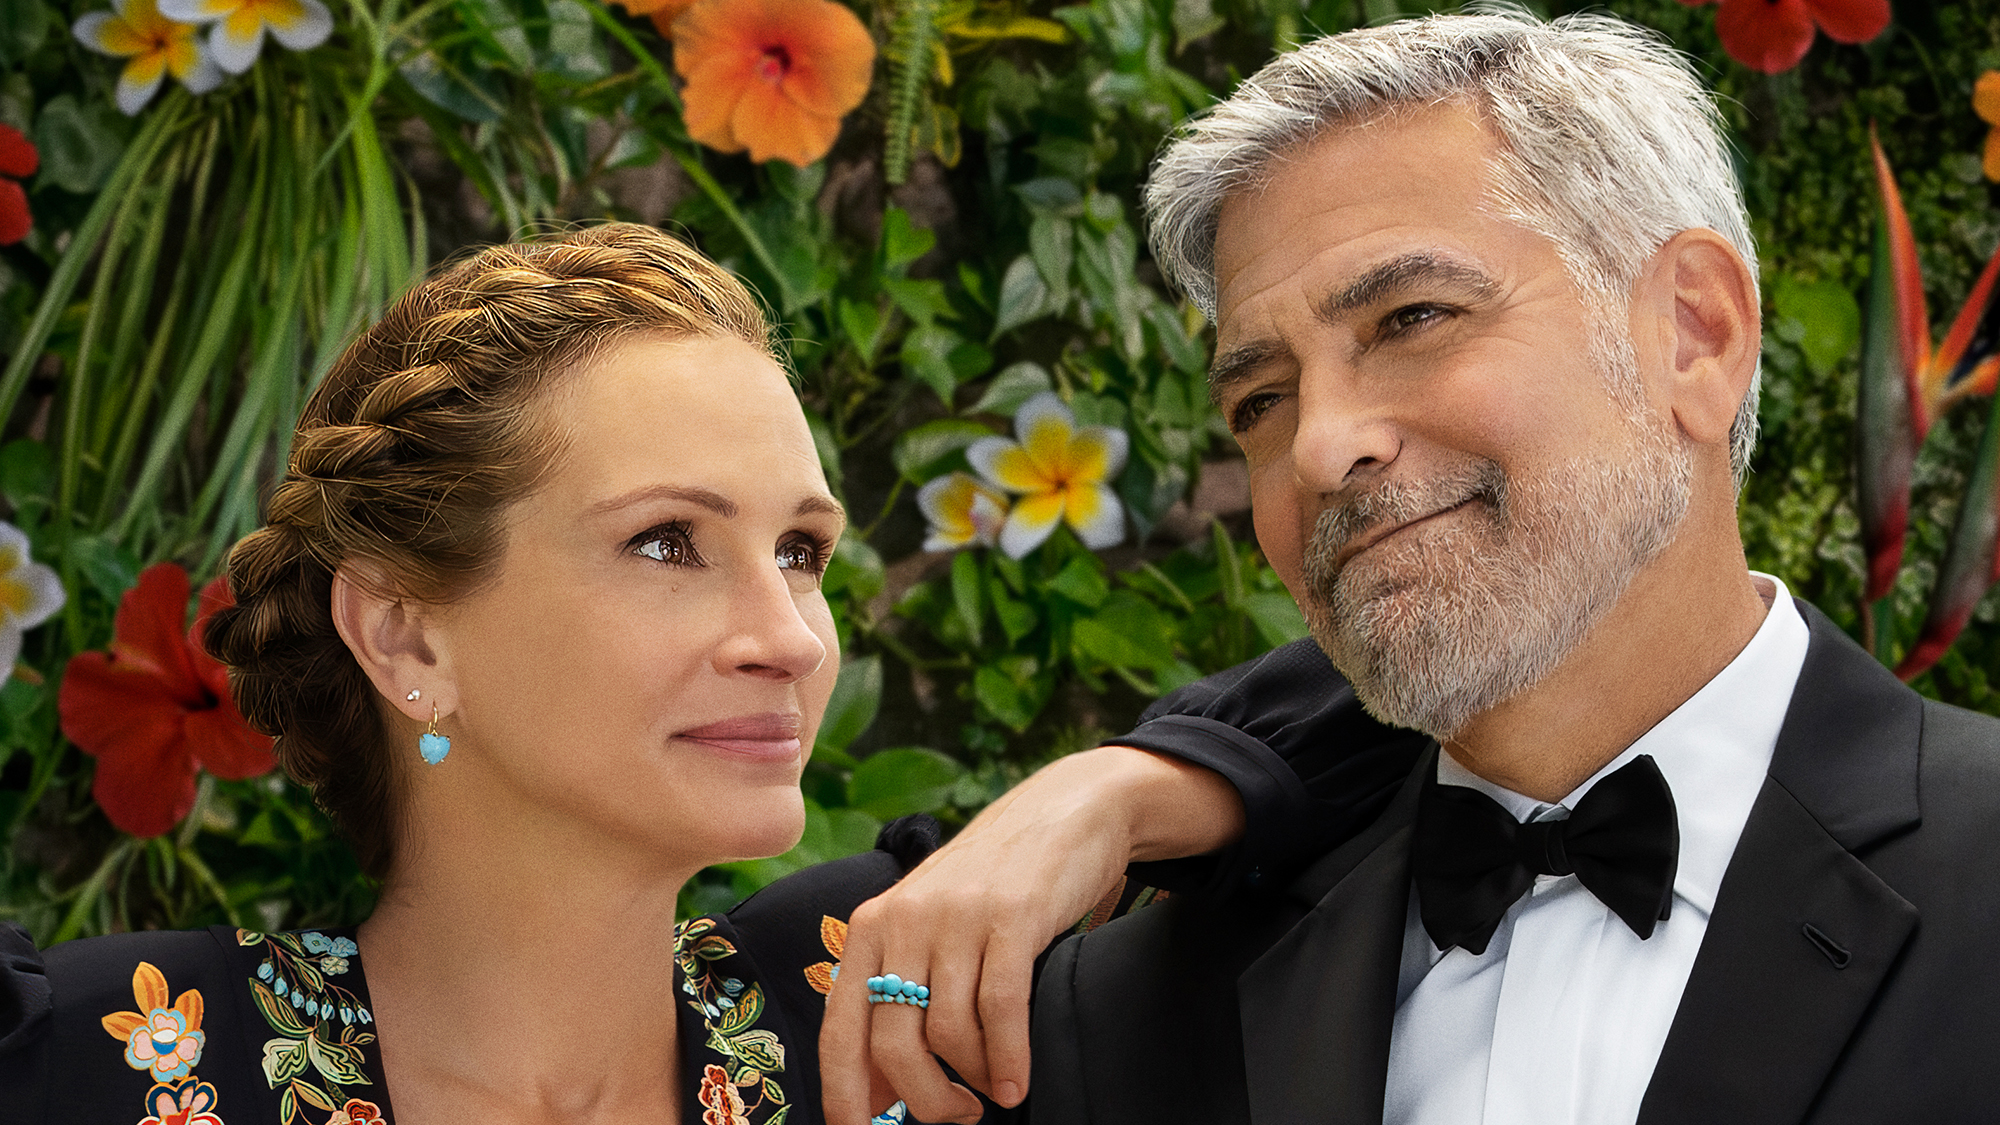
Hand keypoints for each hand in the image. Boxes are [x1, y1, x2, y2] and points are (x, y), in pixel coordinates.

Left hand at [819, 746, 1244, 1123]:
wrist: (1061, 812)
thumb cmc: (992, 886)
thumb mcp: (930, 928)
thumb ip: (900, 994)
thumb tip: (875, 1091)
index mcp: (871, 929)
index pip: (841, 1031)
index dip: (846, 1096)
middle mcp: (903, 921)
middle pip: (892, 1044)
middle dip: (922, 1101)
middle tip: (953, 1118)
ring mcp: (956, 917)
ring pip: (946, 1034)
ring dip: (971, 1082)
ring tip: (990, 1096)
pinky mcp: (1010, 916)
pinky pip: (999, 1009)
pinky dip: (1007, 1059)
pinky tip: (1016, 1083)